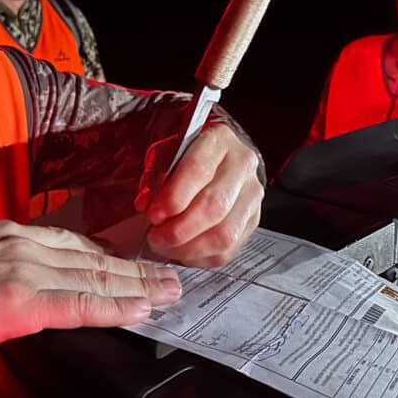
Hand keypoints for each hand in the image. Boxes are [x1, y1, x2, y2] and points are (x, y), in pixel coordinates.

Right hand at [0, 221, 180, 362]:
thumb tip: (27, 290)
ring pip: (95, 277)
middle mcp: (23, 243)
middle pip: (93, 256)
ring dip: (138, 287)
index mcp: (9, 234)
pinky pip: (81, 303)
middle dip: (135, 269)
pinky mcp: (22, 298)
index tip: (134, 264)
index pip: (74, 243)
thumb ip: (4, 271)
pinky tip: (139, 310)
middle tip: (170, 278)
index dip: (110, 256)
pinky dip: (115, 307)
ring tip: (168, 294)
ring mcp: (25, 268)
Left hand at [134, 122, 263, 267]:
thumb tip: (145, 204)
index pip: (198, 171)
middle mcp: (241, 166)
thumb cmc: (184, 154)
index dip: (173, 198)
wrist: (215, 156)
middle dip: (179, 230)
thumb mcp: (163, 152)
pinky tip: (182, 252)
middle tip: (155, 237)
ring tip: (165, 247)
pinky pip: (229, 249)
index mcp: (218, 140)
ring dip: (190, 248)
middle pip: (214, 207)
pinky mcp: (252, 219)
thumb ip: (153, 176)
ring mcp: (251, 194)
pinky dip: (201, 257)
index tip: (152, 215)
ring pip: (225, 234)